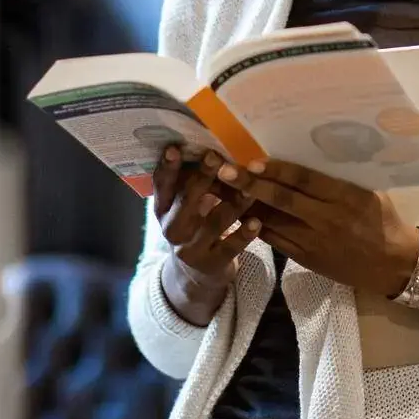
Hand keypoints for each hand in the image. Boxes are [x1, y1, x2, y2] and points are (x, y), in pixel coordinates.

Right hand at [153, 148, 261, 325]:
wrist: (195, 276)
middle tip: (215, 157)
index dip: (167, 167)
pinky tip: (257, 221)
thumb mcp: (181, 207)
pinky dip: (244, 233)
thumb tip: (206, 142)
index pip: (162, 185)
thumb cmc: (192, 226)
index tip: (174, 148)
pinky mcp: (212, 264)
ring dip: (232, 202)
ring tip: (249, 186)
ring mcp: (191, 249)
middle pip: (186, 201)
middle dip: (201, 178)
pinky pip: (230, 247)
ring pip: (214, 222)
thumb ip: (189, 182)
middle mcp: (172, 229)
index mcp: (163, 209)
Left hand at [219, 159, 418, 299]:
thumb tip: (309, 150)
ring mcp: (313, 242)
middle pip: (282, 201)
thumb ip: (338, 177)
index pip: (305, 181)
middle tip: (223, 171)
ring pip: (271, 222)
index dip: (277, 171)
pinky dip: (252, 227)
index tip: (251, 160)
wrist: (392, 265)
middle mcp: (326, 220)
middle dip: (250, 186)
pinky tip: (233, 214)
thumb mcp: (369, 192)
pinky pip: (273, 240)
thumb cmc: (382, 219)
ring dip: (242, 206)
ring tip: (216, 192)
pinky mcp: (305, 258)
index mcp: (345, 198)